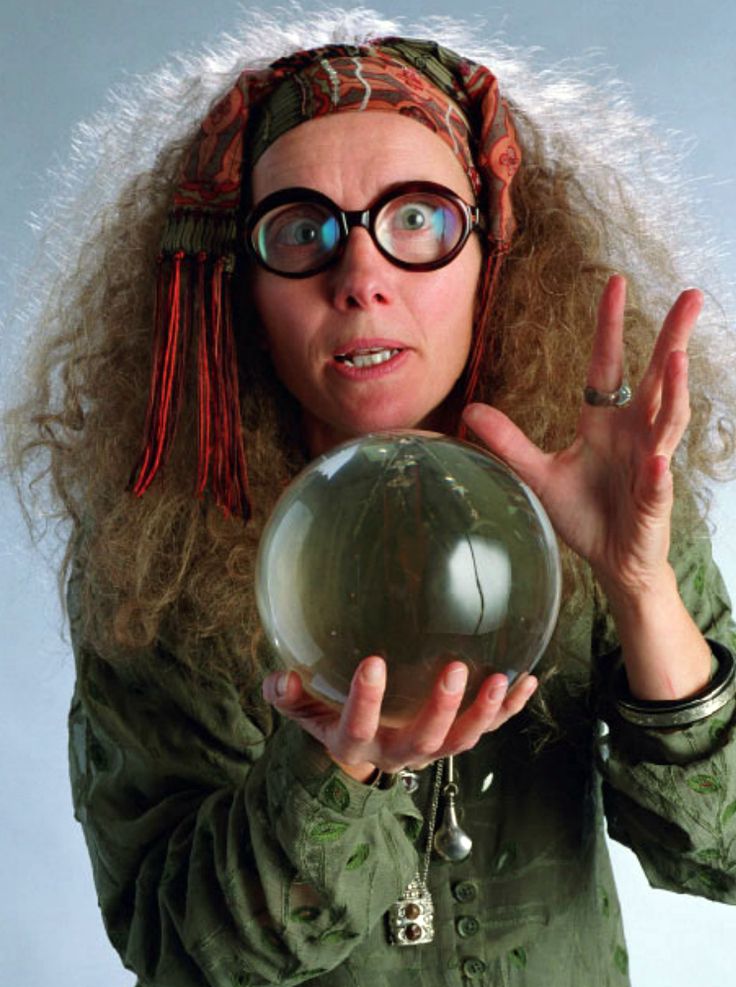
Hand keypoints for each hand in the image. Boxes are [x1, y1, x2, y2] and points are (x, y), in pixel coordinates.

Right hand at [262, 656, 537, 781]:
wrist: (364, 755)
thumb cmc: (334, 723)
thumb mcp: (306, 715)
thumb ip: (292, 698)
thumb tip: (278, 678)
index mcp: (358, 743)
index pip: (359, 726)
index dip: (366, 700)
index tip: (372, 662)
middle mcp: (400, 752)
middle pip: (425, 740)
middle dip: (442, 708)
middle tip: (455, 669)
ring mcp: (432, 748)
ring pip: (463, 740)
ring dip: (485, 712)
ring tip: (502, 680)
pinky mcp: (457, 738)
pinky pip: (489, 729)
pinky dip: (510, 709)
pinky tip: (528, 680)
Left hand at [463, 274, 701, 598]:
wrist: (611, 560)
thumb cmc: (583, 514)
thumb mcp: (538, 473)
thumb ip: (509, 442)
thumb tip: (470, 409)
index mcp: (605, 422)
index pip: (607, 366)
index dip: (608, 327)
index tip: (615, 282)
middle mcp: (633, 435)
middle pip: (655, 379)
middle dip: (672, 340)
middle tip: (691, 297)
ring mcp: (649, 466)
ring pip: (667, 422)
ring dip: (673, 392)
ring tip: (677, 360)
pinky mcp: (653, 503)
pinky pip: (657, 484)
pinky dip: (658, 474)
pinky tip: (658, 461)